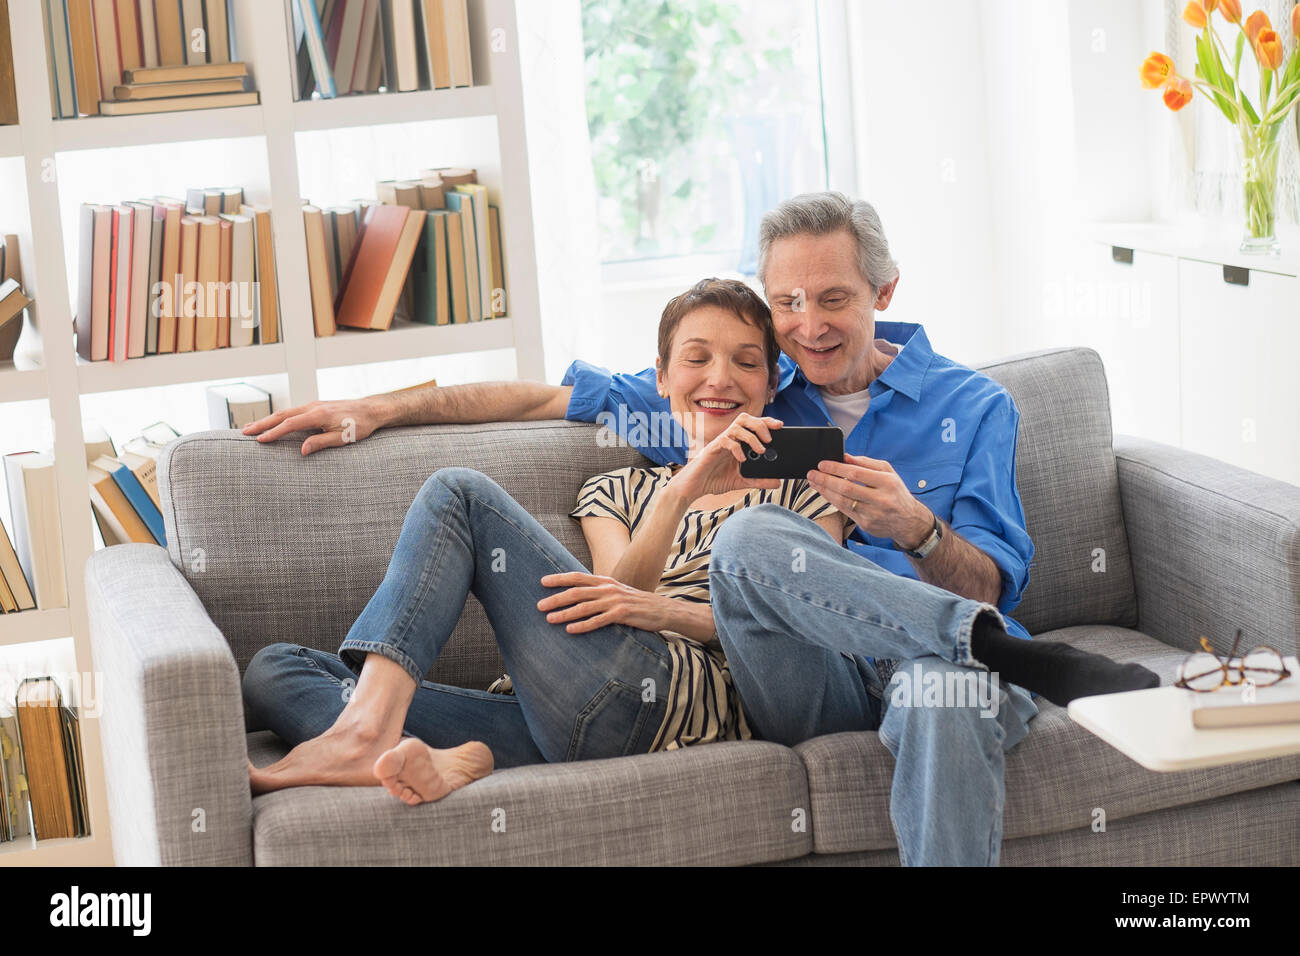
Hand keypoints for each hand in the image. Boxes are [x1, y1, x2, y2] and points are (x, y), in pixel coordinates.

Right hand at [241, 396, 386, 455]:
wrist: (371, 410)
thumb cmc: (359, 426)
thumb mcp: (343, 438)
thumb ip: (321, 443)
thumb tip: (301, 451)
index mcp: (318, 415)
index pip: (289, 424)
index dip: (273, 433)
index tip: (259, 441)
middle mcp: (313, 407)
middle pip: (282, 415)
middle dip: (262, 424)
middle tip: (244, 432)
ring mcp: (313, 405)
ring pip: (286, 412)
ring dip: (268, 419)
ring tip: (252, 427)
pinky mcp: (316, 406)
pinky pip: (293, 411)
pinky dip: (279, 417)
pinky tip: (273, 422)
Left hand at [537, 572, 675, 633]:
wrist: (663, 610)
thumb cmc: (637, 603)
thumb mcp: (618, 592)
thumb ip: (600, 592)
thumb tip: (580, 595)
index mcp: (606, 581)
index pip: (578, 577)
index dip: (559, 579)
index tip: (542, 581)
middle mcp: (608, 588)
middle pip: (576, 592)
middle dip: (556, 598)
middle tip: (539, 605)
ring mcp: (615, 601)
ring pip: (584, 607)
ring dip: (565, 613)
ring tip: (550, 619)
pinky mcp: (622, 614)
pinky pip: (598, 621)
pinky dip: (583, 625)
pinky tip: (570, 630)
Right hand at [668, 412, 783, 499]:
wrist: (694, 488)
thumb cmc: (714, 480)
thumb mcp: (742, 481)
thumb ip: (759, 481)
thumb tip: (778, 482)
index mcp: (737, 442)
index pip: (753, 425)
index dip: (766, 422)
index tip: (780, 425)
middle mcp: (729, 438)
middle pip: (745, 418)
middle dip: (760, 424)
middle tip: (770, 439)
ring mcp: (720, 442)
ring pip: (737, 427)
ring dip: (752, 436)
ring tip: (761, 450)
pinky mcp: (712, 449)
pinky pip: (725, 441)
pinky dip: (736, 448)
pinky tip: (742, 459)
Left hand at [807, 454, 933, 549]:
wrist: (909, 521)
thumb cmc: (896, 492)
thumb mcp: (888, 473)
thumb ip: (866, 463)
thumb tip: (845, 456)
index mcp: (887, 482)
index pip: (856, 473)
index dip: (836, 468)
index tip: (822, 464)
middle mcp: (881, 499)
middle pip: (846, 488)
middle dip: (826, 480)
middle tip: (812, 473)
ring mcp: (873, 513)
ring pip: (843, 501)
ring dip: (824, 491)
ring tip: (813, 482)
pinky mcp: (866, 524)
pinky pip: (844, 510)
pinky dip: (832, 500)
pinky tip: (824, 493)